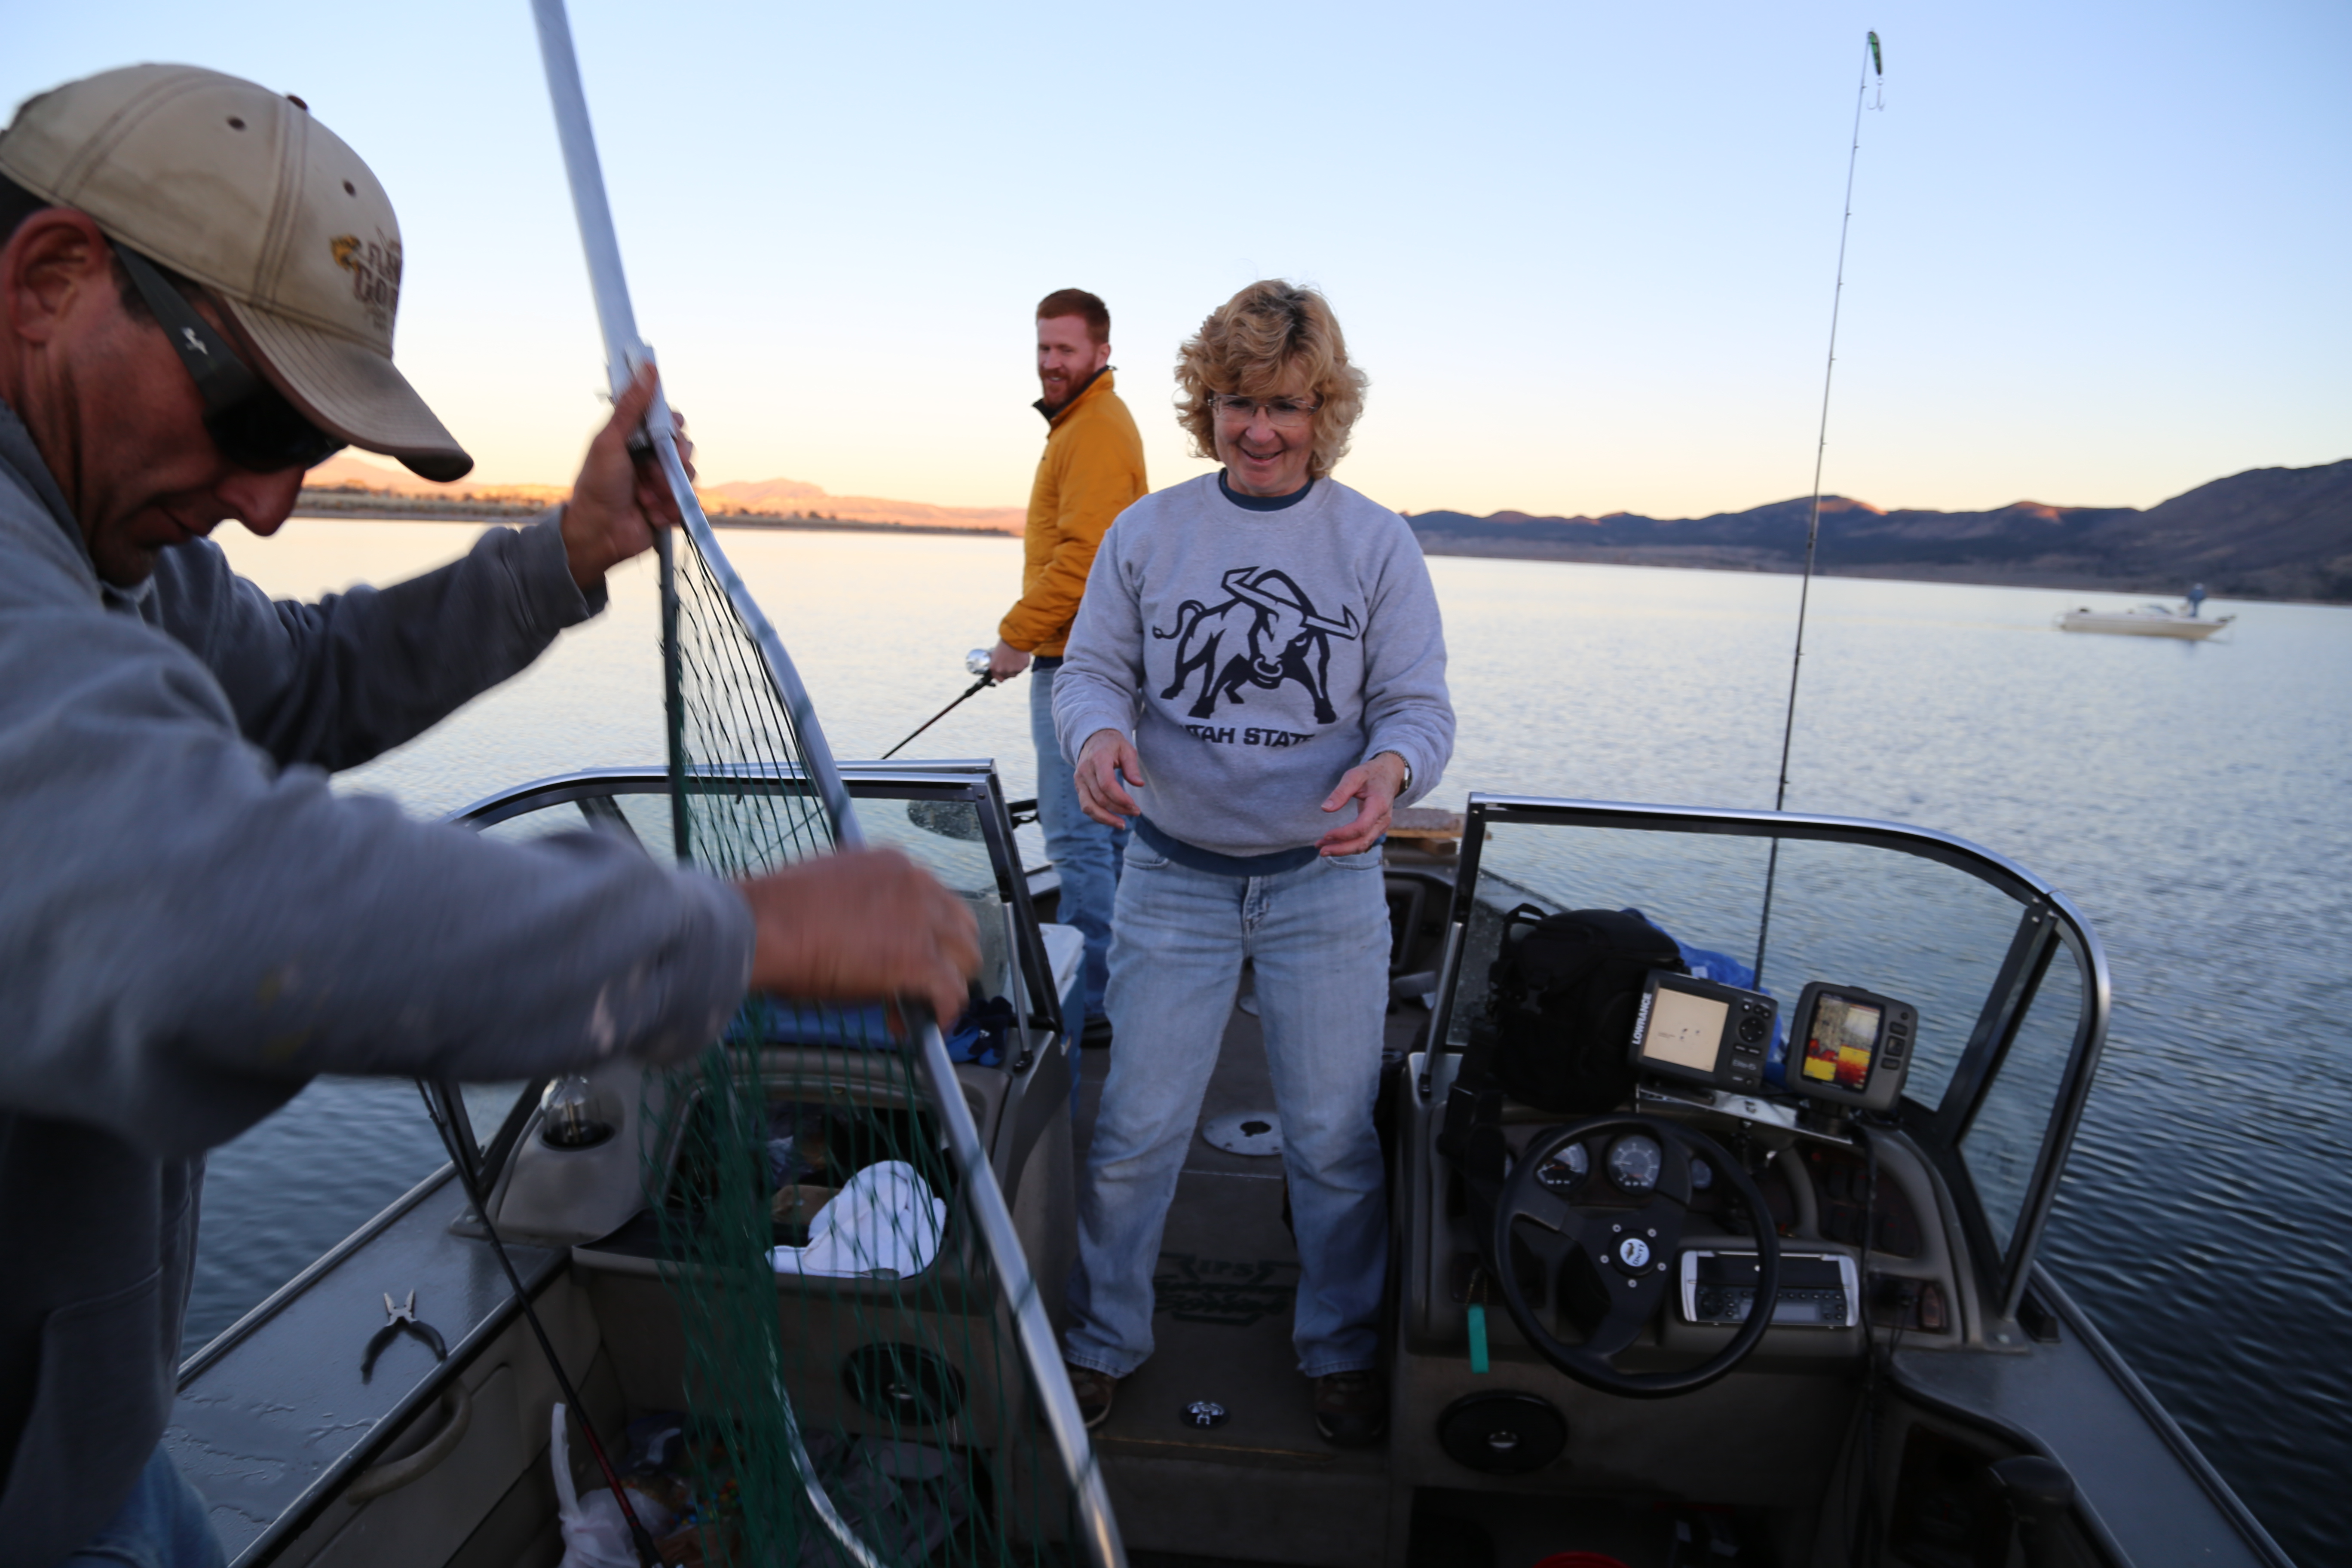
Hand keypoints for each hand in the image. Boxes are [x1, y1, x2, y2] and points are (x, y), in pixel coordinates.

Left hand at [560, 364, 694, 589]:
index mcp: (634, 438)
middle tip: (652, 470)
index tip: (669, 431)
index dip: (673, 426)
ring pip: (688, 475)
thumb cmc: (596, 486)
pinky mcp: (670, 506)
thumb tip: (647, 369)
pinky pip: (688, 502)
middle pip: (683, 447)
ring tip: (646, 497)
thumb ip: (632, 406)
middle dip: (671, 461)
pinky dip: (672, 509)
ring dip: (668, 487)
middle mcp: (650, 457)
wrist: (598, 533)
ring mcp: (662, 482)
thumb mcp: (610, 440)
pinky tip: (652, 513)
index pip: (668, 421)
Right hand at [736, 847, 978, 1024]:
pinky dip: (944, 1013)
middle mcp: (916, 885)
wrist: (760, 927)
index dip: (924, 934)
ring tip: (919, 1007)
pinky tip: (928, 1027)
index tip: (903, 955)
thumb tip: (868, 940)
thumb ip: (865, 910)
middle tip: (917, 984)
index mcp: (894, 866)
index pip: (933, 900)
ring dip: (948, 984)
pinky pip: (951, 992)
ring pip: (965, 957)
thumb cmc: (777, 915)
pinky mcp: (917, 959)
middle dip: (945, 957)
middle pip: (960, 926)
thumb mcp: (833, 897)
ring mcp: (921, 922)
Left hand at [987, 639, 1030, 681]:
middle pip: (1008, 676)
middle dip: (1010, 671)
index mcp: (994, 668)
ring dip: (1016, 668)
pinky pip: (1022, 668)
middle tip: (1011, 662)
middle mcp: (1002, 671)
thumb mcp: (995, 655)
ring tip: (1015, 657)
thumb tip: (997, 671)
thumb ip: (996, 665)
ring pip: (1015, 673)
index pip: (999, 679)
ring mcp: (1011, 670)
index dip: (1002, 676)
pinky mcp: (1020, 668)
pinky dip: (1022, 663)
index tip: (1005, 673)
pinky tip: (1020, 656)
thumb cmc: (1004, 645)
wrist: (1013, 639)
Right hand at [1074, 728, 1144, 828]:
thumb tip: (1139, 784)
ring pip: (1089, 806)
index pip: (1106, 785)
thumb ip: (1132, 767)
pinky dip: (1098, 816)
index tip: (1134, 806)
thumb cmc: (1113, 745)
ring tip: (1122, 824)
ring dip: (1106, 818)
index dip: (1120, 798)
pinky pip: (1086, 806)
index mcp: (1098, 759)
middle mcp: (1085, 771)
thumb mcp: (1127, 750)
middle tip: (1136, 812)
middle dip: (1119, 809)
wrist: (1093, 739)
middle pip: (1100, 798)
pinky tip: (1112, 819)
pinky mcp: (1078, 787)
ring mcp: (1079, 780)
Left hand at [1317, 752, 1407, 855]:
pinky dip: (1348, 845)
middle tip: (1320, 850)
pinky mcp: (1377, 828)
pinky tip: (1332, 843)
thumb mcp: (1354, 776)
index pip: (1361, 827)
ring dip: (1342, 849)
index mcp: (1378, 805)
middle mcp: (1383, 820)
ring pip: (1362, 845)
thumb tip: (1325, 809)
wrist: (1389, 775)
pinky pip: (1363, 841)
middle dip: (1341, 849)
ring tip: (1321, 847)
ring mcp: (1381, 826)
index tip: (1326, 835)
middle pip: (1362, 842)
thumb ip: (1340, 792)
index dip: (1343, 834)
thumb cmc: (1370, 774)